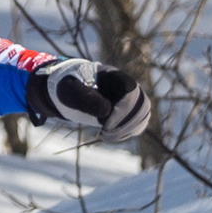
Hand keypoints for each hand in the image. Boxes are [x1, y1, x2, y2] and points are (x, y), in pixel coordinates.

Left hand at [26, 58, 150, 143]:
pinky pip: (138, 122)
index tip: (105, 125)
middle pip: (142, 104)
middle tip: (105, 133)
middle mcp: (126, 86)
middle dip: (127, 123)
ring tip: (106, 136)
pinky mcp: (128, 111)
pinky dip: (128, 132)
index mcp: (113, 76)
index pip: (131, 91)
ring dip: (128, 130)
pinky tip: (111, 136)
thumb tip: (107, 111)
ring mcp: (130, 98)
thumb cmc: (68, 87)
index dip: (123, 110)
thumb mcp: (69, 90)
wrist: (70, 90)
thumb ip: (85, 98)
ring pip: (143, 115)